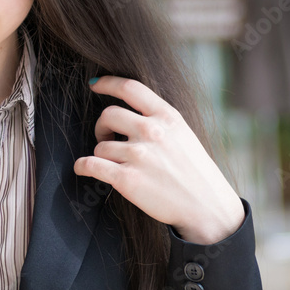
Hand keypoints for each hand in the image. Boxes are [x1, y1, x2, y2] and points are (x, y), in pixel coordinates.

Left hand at [73, 75, 244, 244]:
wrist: (207, 207)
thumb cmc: (195, 172)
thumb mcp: (183, 134)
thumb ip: (159, 120)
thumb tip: (129, 110)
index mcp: (167, 117)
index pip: (130, 88)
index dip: (107, 83)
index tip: (95, 85)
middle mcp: (152, 132)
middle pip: (108, 115)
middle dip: (102, 127)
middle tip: (107, 138)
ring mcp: (139, 155)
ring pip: (100, 146)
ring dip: (102, 154)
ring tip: (115, 163)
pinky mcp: (127, 179)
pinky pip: (90, 165)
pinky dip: (82, 166)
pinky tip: (83, 168)